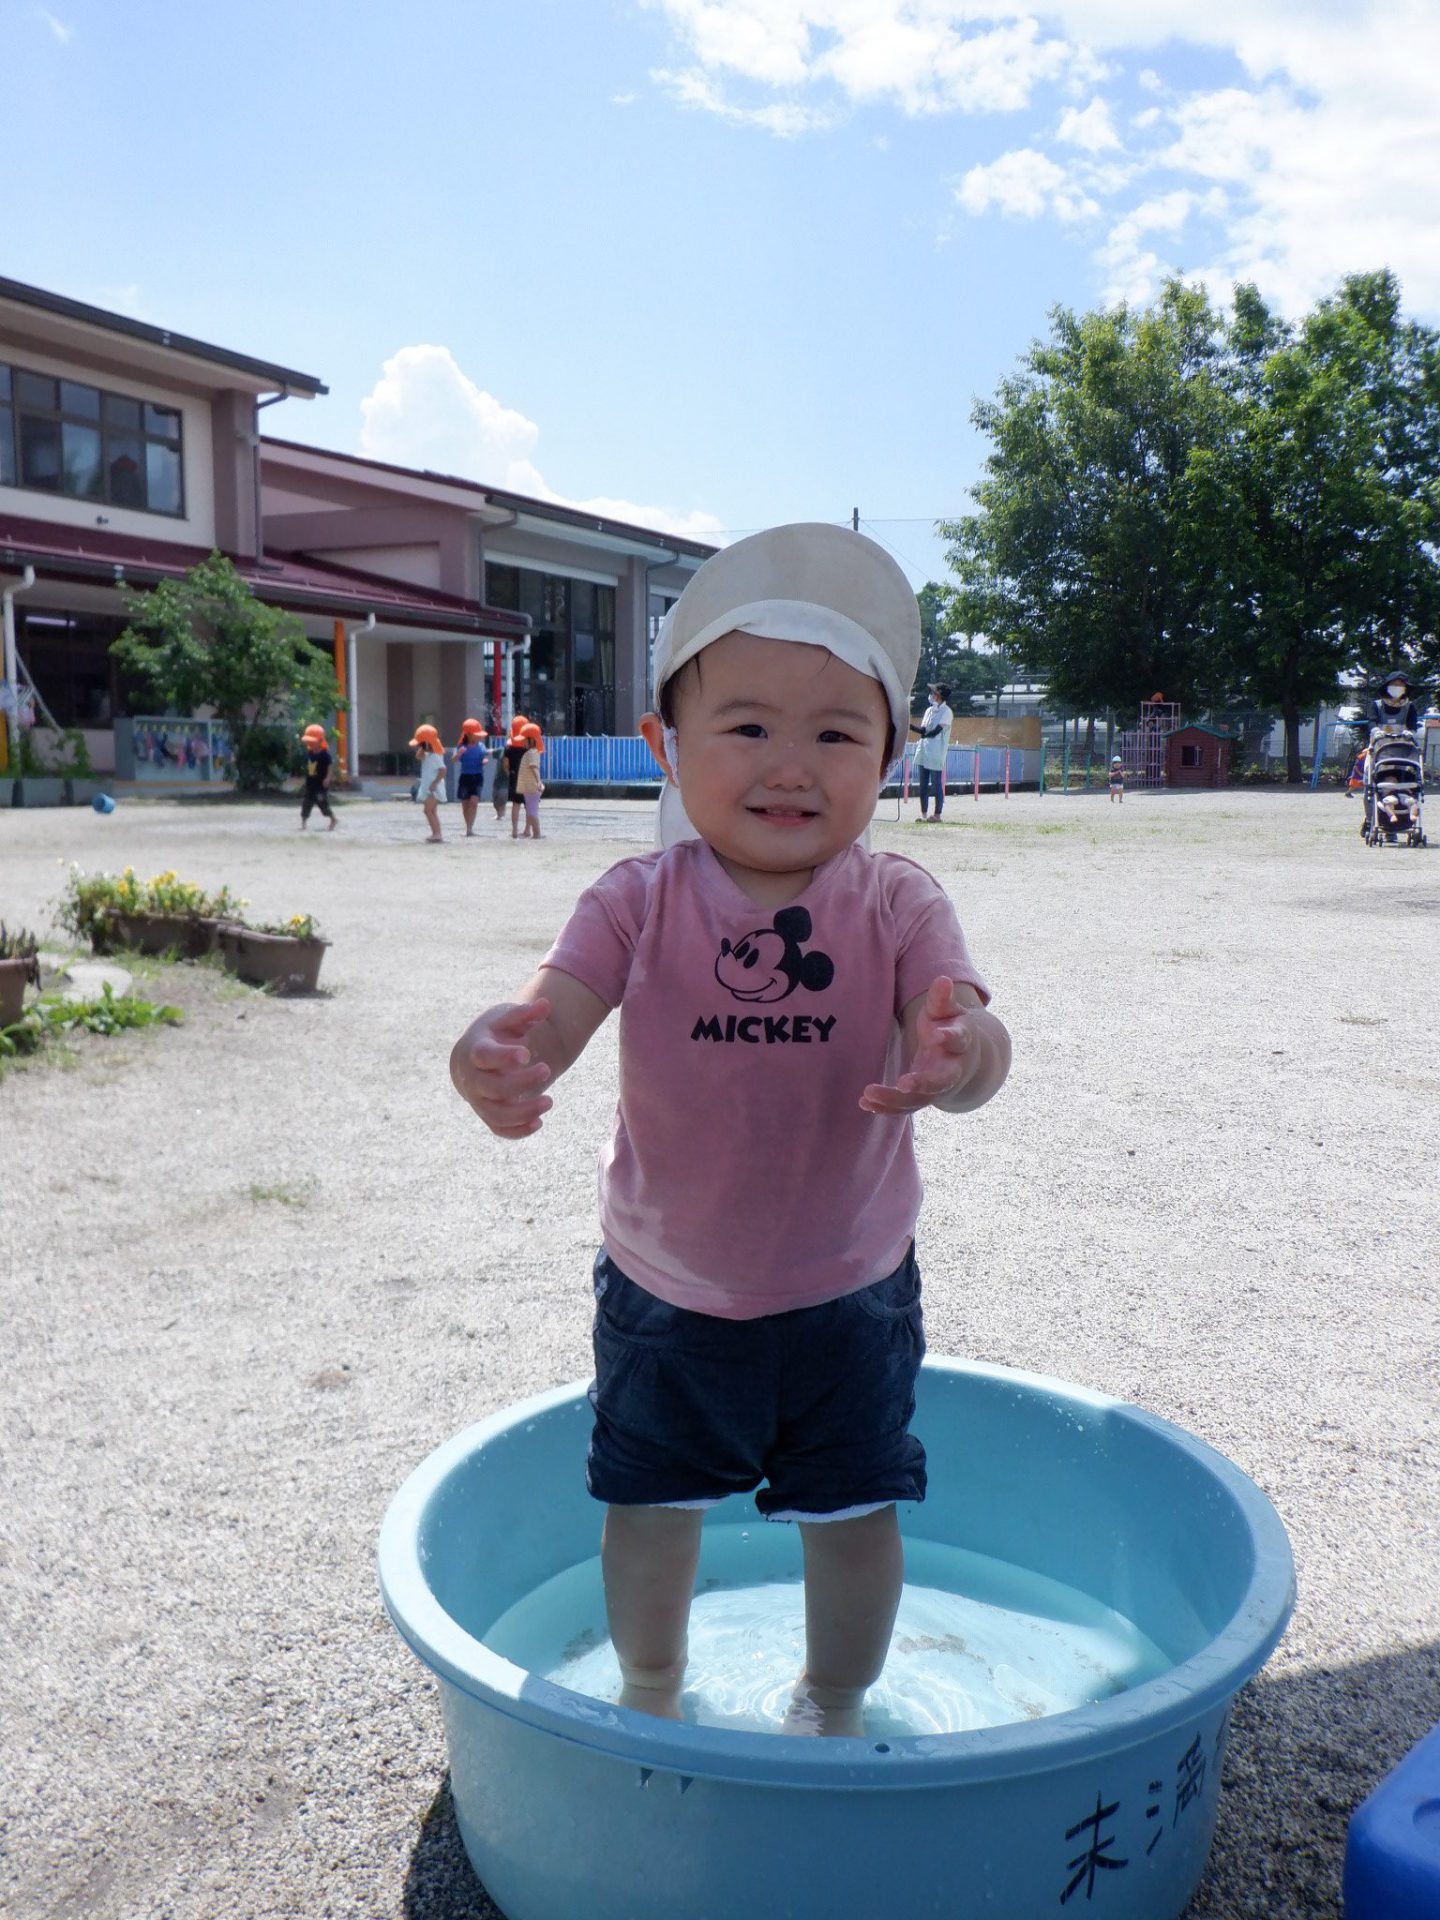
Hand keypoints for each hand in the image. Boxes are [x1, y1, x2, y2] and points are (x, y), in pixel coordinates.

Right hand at [450, 999, 553, 1137]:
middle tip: (547, 1069)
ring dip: (523, 1112)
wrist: (474, 1059)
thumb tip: (545, 1004)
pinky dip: (517, 1131)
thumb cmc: (493, 1035)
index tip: (526, 1054)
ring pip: (496, 1114)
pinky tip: (538, 1123)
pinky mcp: (488, 1115)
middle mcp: (472, 1079)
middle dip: (521, 1083)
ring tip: (549, 1101)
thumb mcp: (506, 1019)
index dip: (503, 1057)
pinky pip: (499, 1129)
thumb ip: (525, 1013)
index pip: (484, 1057)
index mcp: (474, 1051)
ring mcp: (478, 1100)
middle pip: (493, 1088)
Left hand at [860, 976, 981, 1115]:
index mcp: (961, 1043)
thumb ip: (942, 999)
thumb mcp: (948, 1011)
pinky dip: (885, 1108)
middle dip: (923, 1084)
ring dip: (894, 1100)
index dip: (949, 1037)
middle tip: (903, 1084)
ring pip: (918, 1100)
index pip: (958, 1040)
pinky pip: (904, 1108)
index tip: (936, 1035)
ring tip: (868, 1095)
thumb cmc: (949, 1027)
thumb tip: (943, 980)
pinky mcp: (921, 1098)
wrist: (961, 1058)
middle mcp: (951, 1070)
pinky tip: (864, 1103)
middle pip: (940, 1081)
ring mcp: (936, 1088)